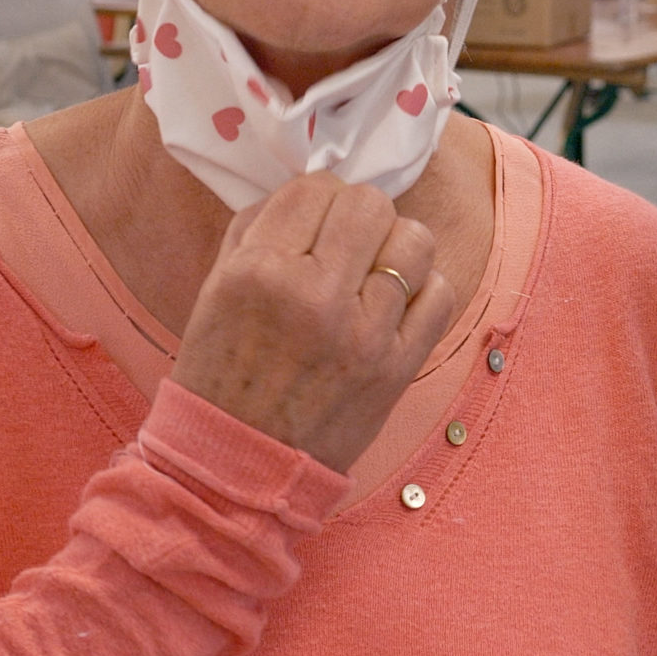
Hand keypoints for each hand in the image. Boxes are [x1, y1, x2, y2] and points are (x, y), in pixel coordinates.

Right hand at [169, 172, 458, 473]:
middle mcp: (315, 296)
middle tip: (347, 244)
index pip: (315, 188)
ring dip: (397, 248)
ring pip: (415, 240)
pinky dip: (424, 292)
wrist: (236, 467)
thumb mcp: (216, 289)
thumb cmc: (220, 374)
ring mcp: (363, 333)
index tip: (315, 220)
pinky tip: (396, 306)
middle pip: (370, 204)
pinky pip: (440, 295)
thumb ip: (258, 229)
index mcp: (258, 271)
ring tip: (375, 272)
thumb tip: (312, 191)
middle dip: (360, 217)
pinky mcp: (398, 367)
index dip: (318, 198)